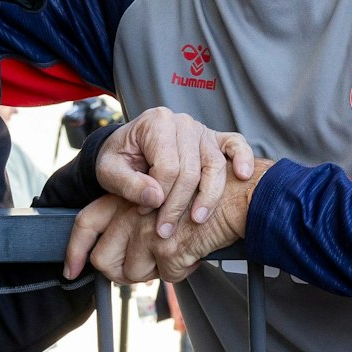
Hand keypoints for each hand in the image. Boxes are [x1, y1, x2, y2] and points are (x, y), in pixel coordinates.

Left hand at [65, 161, 270, 282]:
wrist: (241, 195)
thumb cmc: (206, 197)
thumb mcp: (164, 200)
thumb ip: (138, 219)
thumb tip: (122, 255)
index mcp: (127, 196)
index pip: (86, 221)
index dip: (76, 250)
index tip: (71, 272)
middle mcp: (132, 211)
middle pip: (104, 259)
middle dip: (120, 274)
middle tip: (139, 272)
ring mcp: (149, 230)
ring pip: (132, 274)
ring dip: (152, 273)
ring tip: (175, 255)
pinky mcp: (168, 248)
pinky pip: (165, 278)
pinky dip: (180, 272)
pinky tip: (193, 254)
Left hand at [94, 108, 254, 240]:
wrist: (127, 148)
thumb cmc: (119, 158)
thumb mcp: (109, 171)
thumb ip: (128, 184)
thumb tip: (156, 199)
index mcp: (156, 122)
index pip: (167, 166)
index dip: (158, 195)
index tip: (144, 212)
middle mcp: (182, 122)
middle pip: (191, 170)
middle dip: (179, 204)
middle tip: (164, 229)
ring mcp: (202, 130)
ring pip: (214, 165)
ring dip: (208, 196)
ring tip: (197, 220)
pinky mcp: (214, 139)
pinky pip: (235, 144)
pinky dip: (242, 158)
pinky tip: (242, 175)